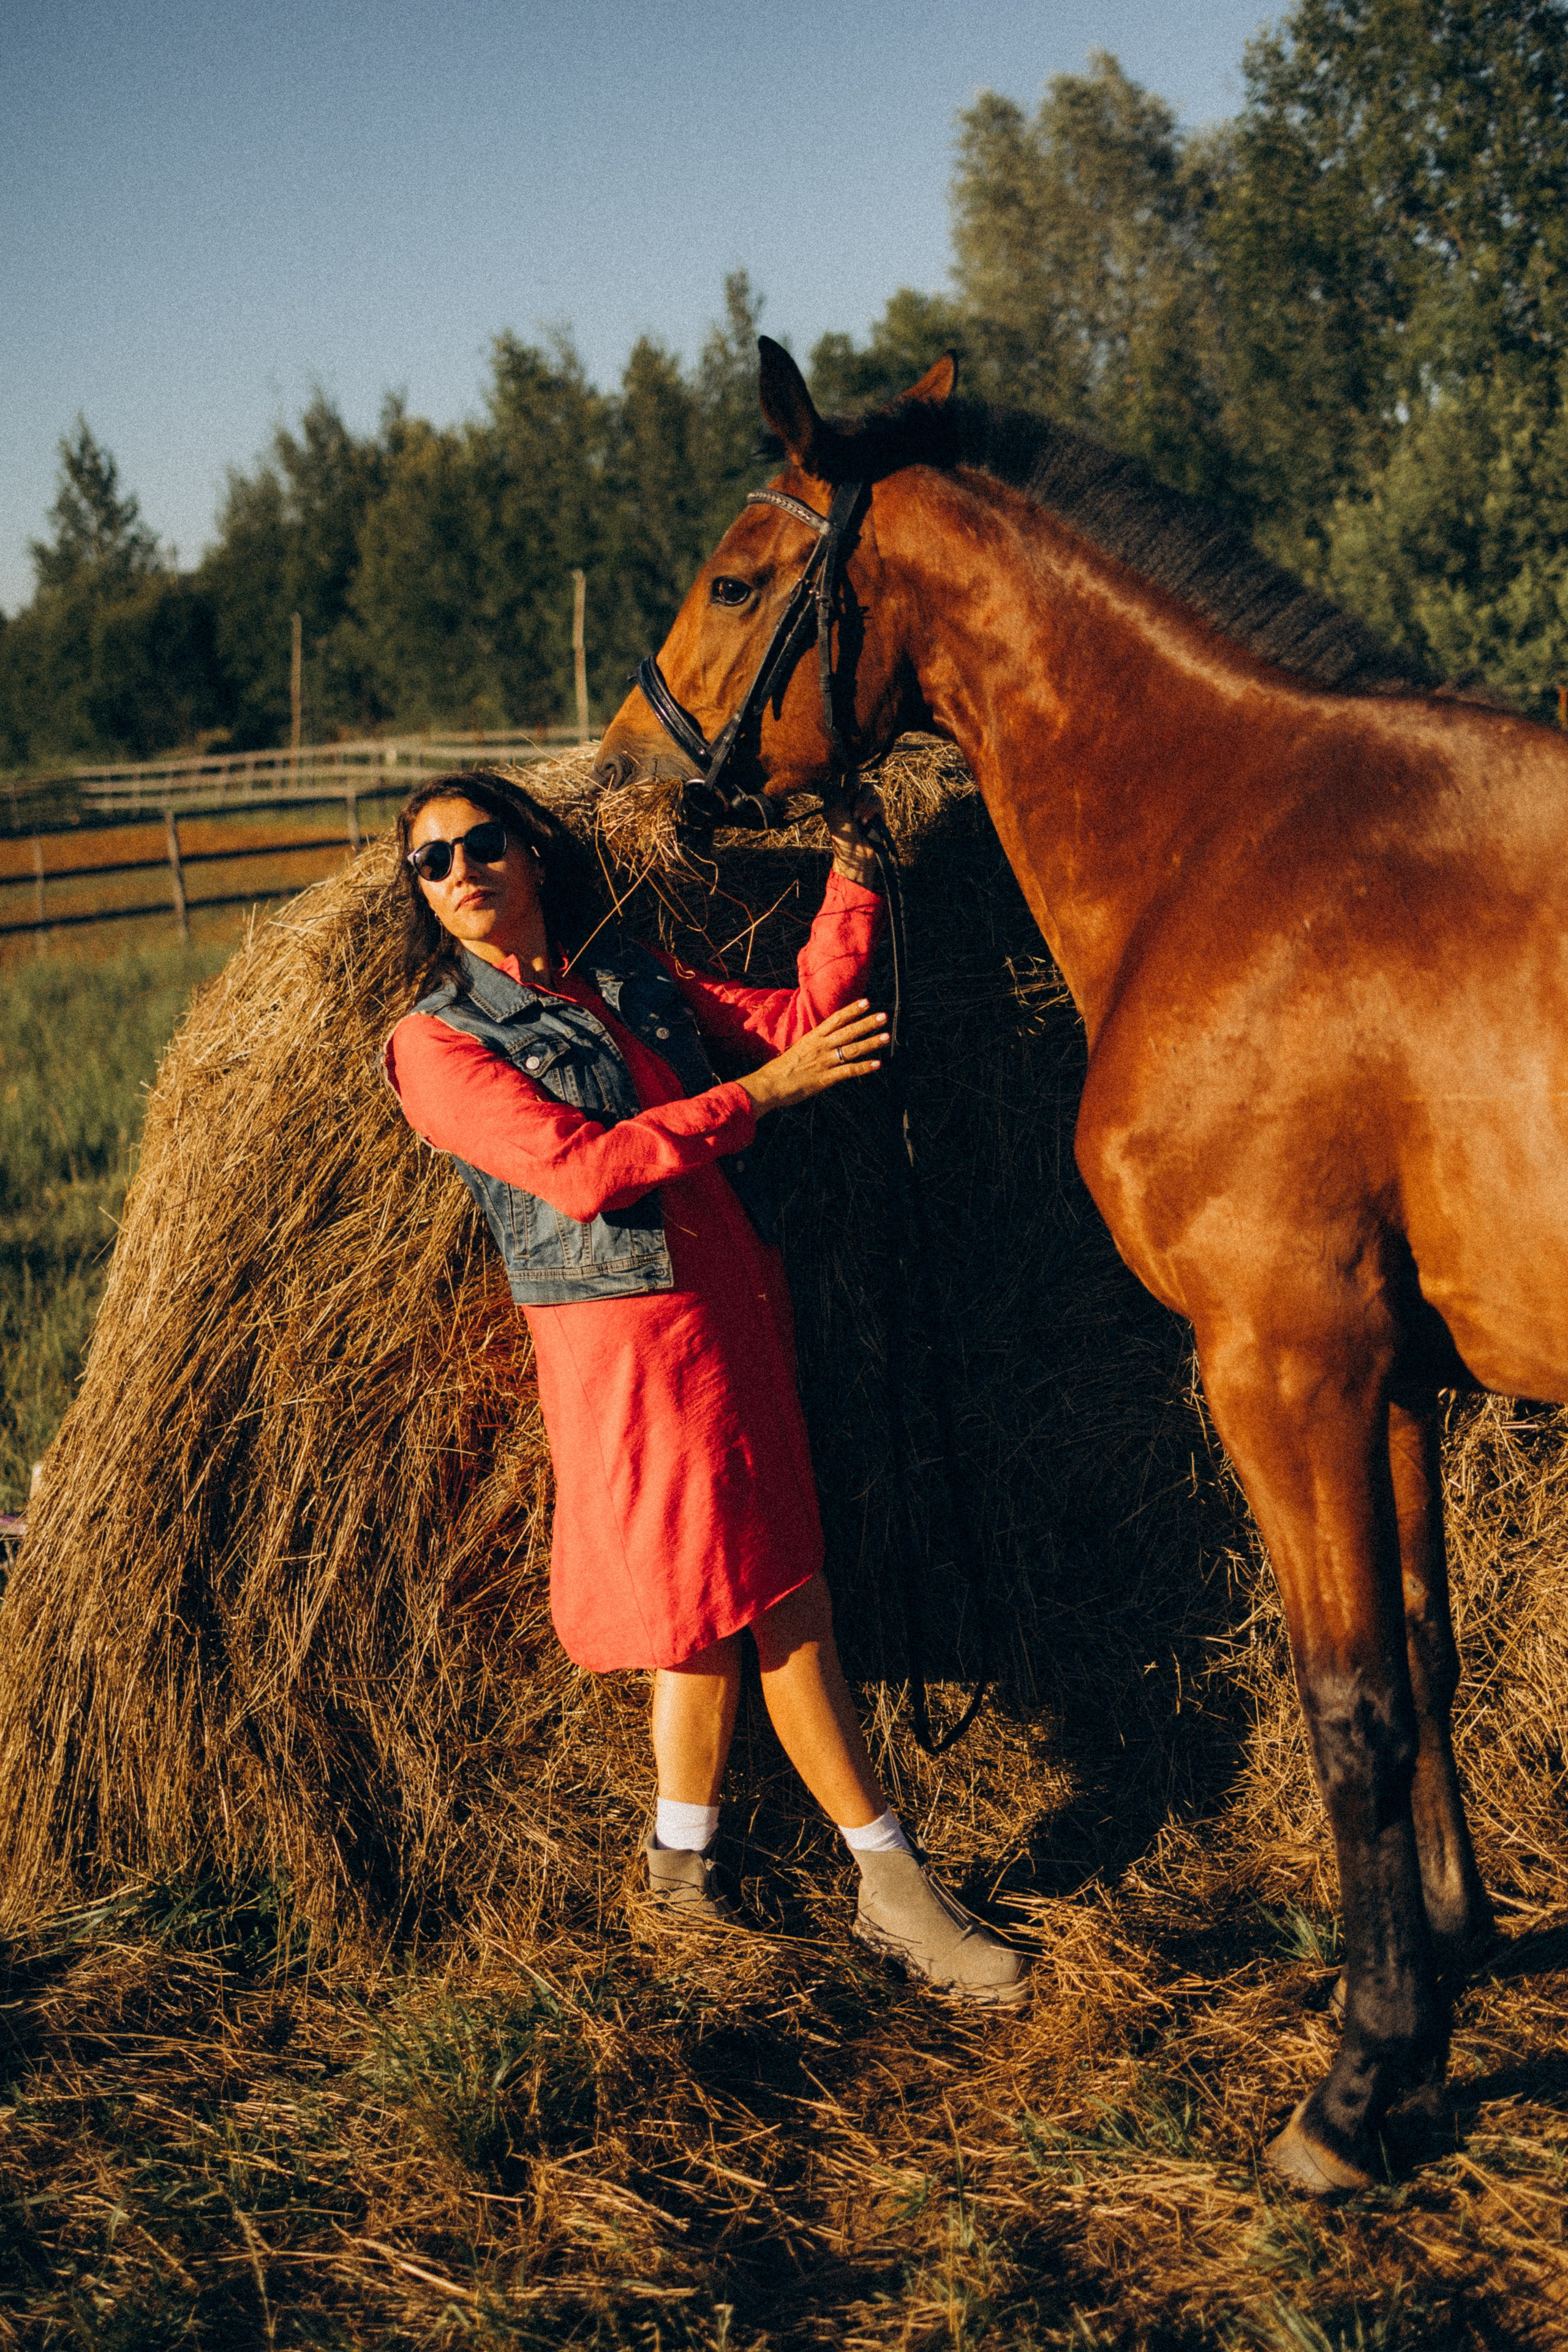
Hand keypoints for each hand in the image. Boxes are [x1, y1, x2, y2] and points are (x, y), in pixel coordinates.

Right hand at [737, 1000, 887, 1116]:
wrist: (770, 1084)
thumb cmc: (784, 1068)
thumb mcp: (801, 1048)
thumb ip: (817, 1043)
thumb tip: (829, 1038)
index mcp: (814, 1037)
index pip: (836, 1019)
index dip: (852, 1010)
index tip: (867, 1002)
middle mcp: (821, 1046)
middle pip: (848, 1031)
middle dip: (867, 1023)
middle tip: (884, 1016)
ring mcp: (824, 1061)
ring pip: (851, 1049)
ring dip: (870, 1042)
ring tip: (886, 1036)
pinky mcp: (825, 1078)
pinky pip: (848, 1071)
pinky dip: (863, 1067)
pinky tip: (877, 1064)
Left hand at [823, 785, 883, 889]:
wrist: (856, 852)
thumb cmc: (841, 834)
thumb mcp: (832, 809)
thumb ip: (833, 789)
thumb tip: (835, 773)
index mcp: (837, 796)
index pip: (840, 775)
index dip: (840, 777)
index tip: (836, 788)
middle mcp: (851, 797)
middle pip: (855, 776)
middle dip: (851, 788)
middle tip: (847, 801)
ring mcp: (866, 803)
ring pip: (868, 787)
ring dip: (861, 802)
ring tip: (856, 818)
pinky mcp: (878, 811)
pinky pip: (878, 800)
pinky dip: (870, 811)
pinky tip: (865, 822)